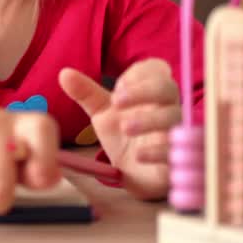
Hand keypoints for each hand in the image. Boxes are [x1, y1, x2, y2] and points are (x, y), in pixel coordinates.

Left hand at [59, 59, 180, 200]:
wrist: (134, 173)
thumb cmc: (124, 136)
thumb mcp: (103, 113)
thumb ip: (86, 94)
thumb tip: (64, 73)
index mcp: (152, 91)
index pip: (156, 68)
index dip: (141, 72)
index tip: (119, 85)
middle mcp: (168, 107)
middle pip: (167, 88)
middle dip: (143, 91)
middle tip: (117, 101)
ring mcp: (175, 132)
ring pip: (173, 118)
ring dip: (150, 120)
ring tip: (125, 128)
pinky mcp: (177, 158)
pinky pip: (175, 150)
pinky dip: (158, 151)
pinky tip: (140, 156)